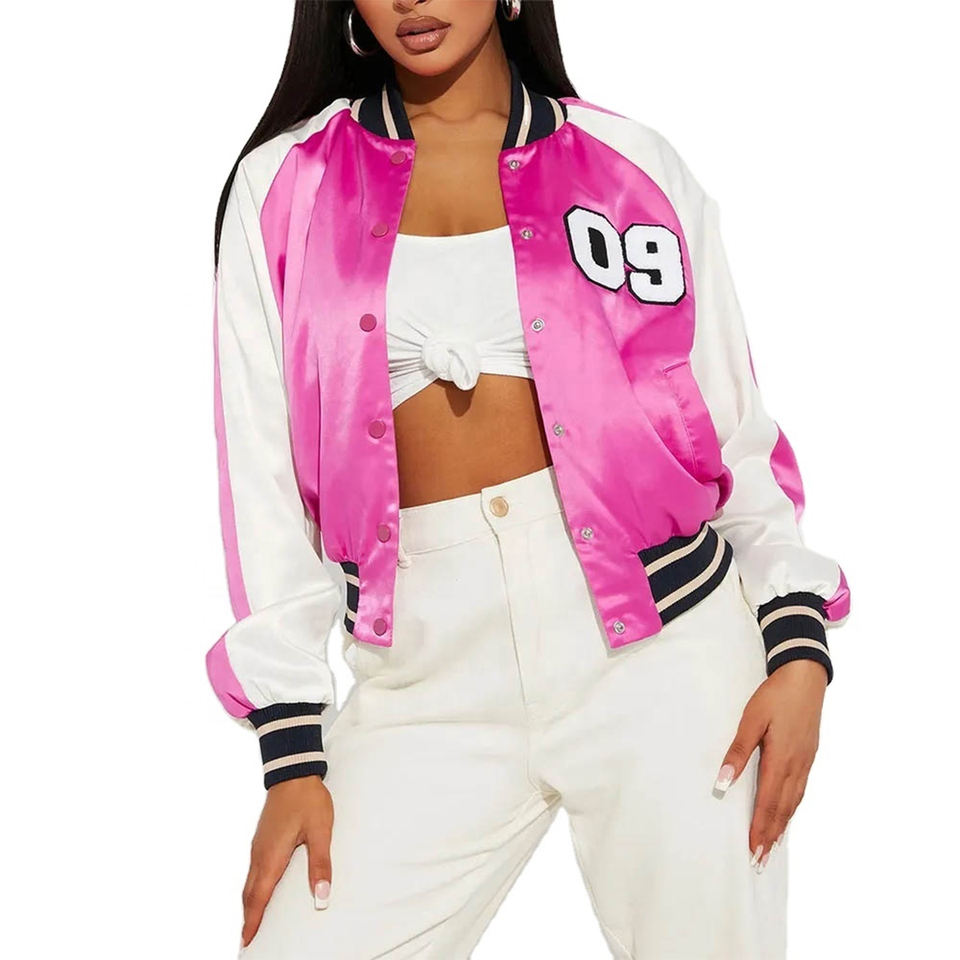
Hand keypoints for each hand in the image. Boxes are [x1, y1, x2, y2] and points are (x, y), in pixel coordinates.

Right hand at [241, 775, 333, 946]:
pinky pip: (253, 871)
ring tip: (252, 922)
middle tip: (247, 939)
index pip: (258, 898)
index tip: (247, 942)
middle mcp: (259, 854)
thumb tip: (322, 897)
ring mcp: (258, 846)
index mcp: (271, 856)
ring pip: (249, 883)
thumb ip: (320, 864)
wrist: (293, 772)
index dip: (253, 922)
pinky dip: (253, 888)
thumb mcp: (320, 831)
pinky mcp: (262, 838)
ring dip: (249, 904)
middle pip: (249, 894)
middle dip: (247, 918)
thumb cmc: (308, 800)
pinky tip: (260, 891)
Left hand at [713, 660, 826, 871]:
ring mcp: (805, 763)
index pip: (767, 803)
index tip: (753, 851)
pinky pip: (800, 790)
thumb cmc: (776, 696)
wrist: (805, 677)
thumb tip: (723, 782)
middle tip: (760, 860)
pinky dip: (792, 808)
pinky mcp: (809, 756)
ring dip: (782, 826)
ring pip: (793, 802)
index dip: (760, 829)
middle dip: (770, 836)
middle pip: (782, 809)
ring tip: (772, 845)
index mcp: (780, 760)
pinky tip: (787, 813)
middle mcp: (796, 767)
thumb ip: (737, 752)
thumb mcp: (751, 720)